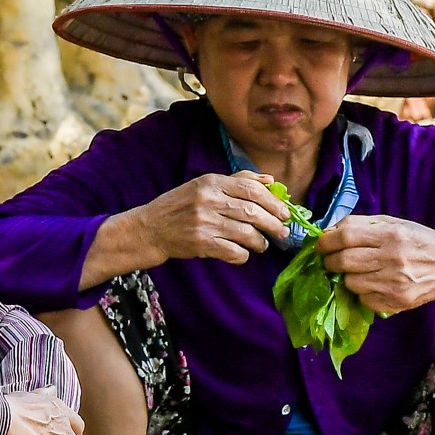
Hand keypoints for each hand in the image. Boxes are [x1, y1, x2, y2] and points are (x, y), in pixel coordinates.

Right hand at [86, 172, 291, 283]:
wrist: (150, 228)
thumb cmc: (180, 207)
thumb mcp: (204, 185)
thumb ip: (237, 181)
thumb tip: (269, 180)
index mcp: (211, 182)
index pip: (251, 189)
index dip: (273, 202)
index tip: (284, 213)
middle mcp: (208, 200)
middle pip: (253, 212)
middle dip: (273, 224)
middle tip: (282, 233)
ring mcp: (204, 222)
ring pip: (246, 233)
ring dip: (260, 242)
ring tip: (262, 244)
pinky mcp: (201, 243)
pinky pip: (234, 252)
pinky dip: (243, 255)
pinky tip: (242, 254)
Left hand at [316, 216, 434, 315]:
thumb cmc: (417, 241)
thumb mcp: (394, 223)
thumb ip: (362, 224)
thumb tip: (329, 231)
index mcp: (392, 234)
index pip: (346, 237)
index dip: (326, 241)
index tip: (320, 245)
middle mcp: (393, 258)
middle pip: (344, 261)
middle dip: (330, 261)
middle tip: (330, 260)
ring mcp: (394, 283)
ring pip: (350, 283)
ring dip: (347, 277)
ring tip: (357, 271)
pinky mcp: (395, 302)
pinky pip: (363, 299)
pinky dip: (362, 292)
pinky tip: (373, 283)